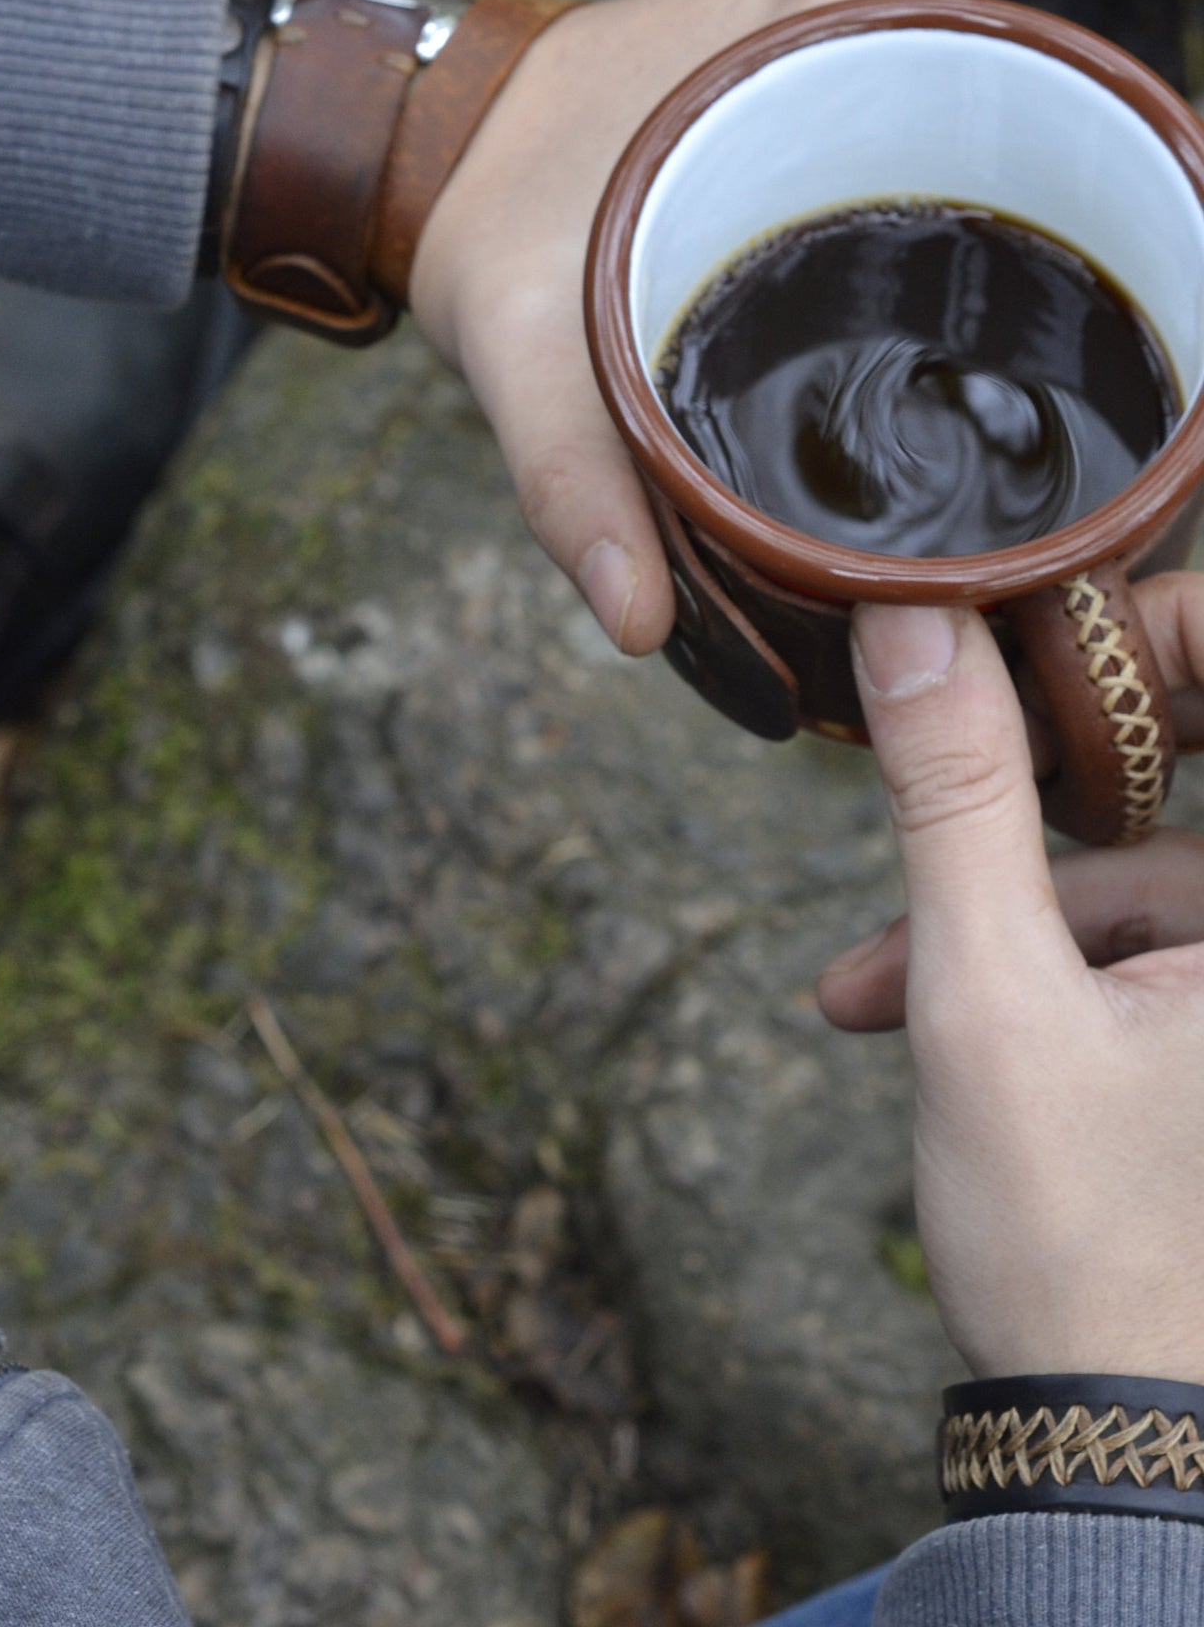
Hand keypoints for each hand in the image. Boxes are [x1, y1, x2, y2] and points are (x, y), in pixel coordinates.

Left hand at [407, 0, 980, 653]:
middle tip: (978, 430)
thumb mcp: (527, 353)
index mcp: (849, 10)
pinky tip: (920, 338)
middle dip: (1013, 298)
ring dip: (974, 278)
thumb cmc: (486, 229)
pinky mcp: (846, 68)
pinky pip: (936, 157)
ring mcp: (873, 26)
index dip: (1057, 266)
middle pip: (1023, 163)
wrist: (436, 146)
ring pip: (987, 167)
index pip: (1041, 131)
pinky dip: (933, 245)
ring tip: (955, 398)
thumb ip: (574, 482)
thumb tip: (638, 620)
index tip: (1035, 390)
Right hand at [816, 597, 1203, 1382]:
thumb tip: (914, 622)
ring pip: (1141, 880)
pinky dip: (1033, 966)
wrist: (1119, 1431)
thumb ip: (954, 798)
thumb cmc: (1081, 1234)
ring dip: (999, 918)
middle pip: (1184, 792)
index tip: (1050, 621)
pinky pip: (1138, 949)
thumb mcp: (989, 995)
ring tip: (879, 993)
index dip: (1173, 634)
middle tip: (938, 777)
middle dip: (1037, 796)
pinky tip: (920, 1016)